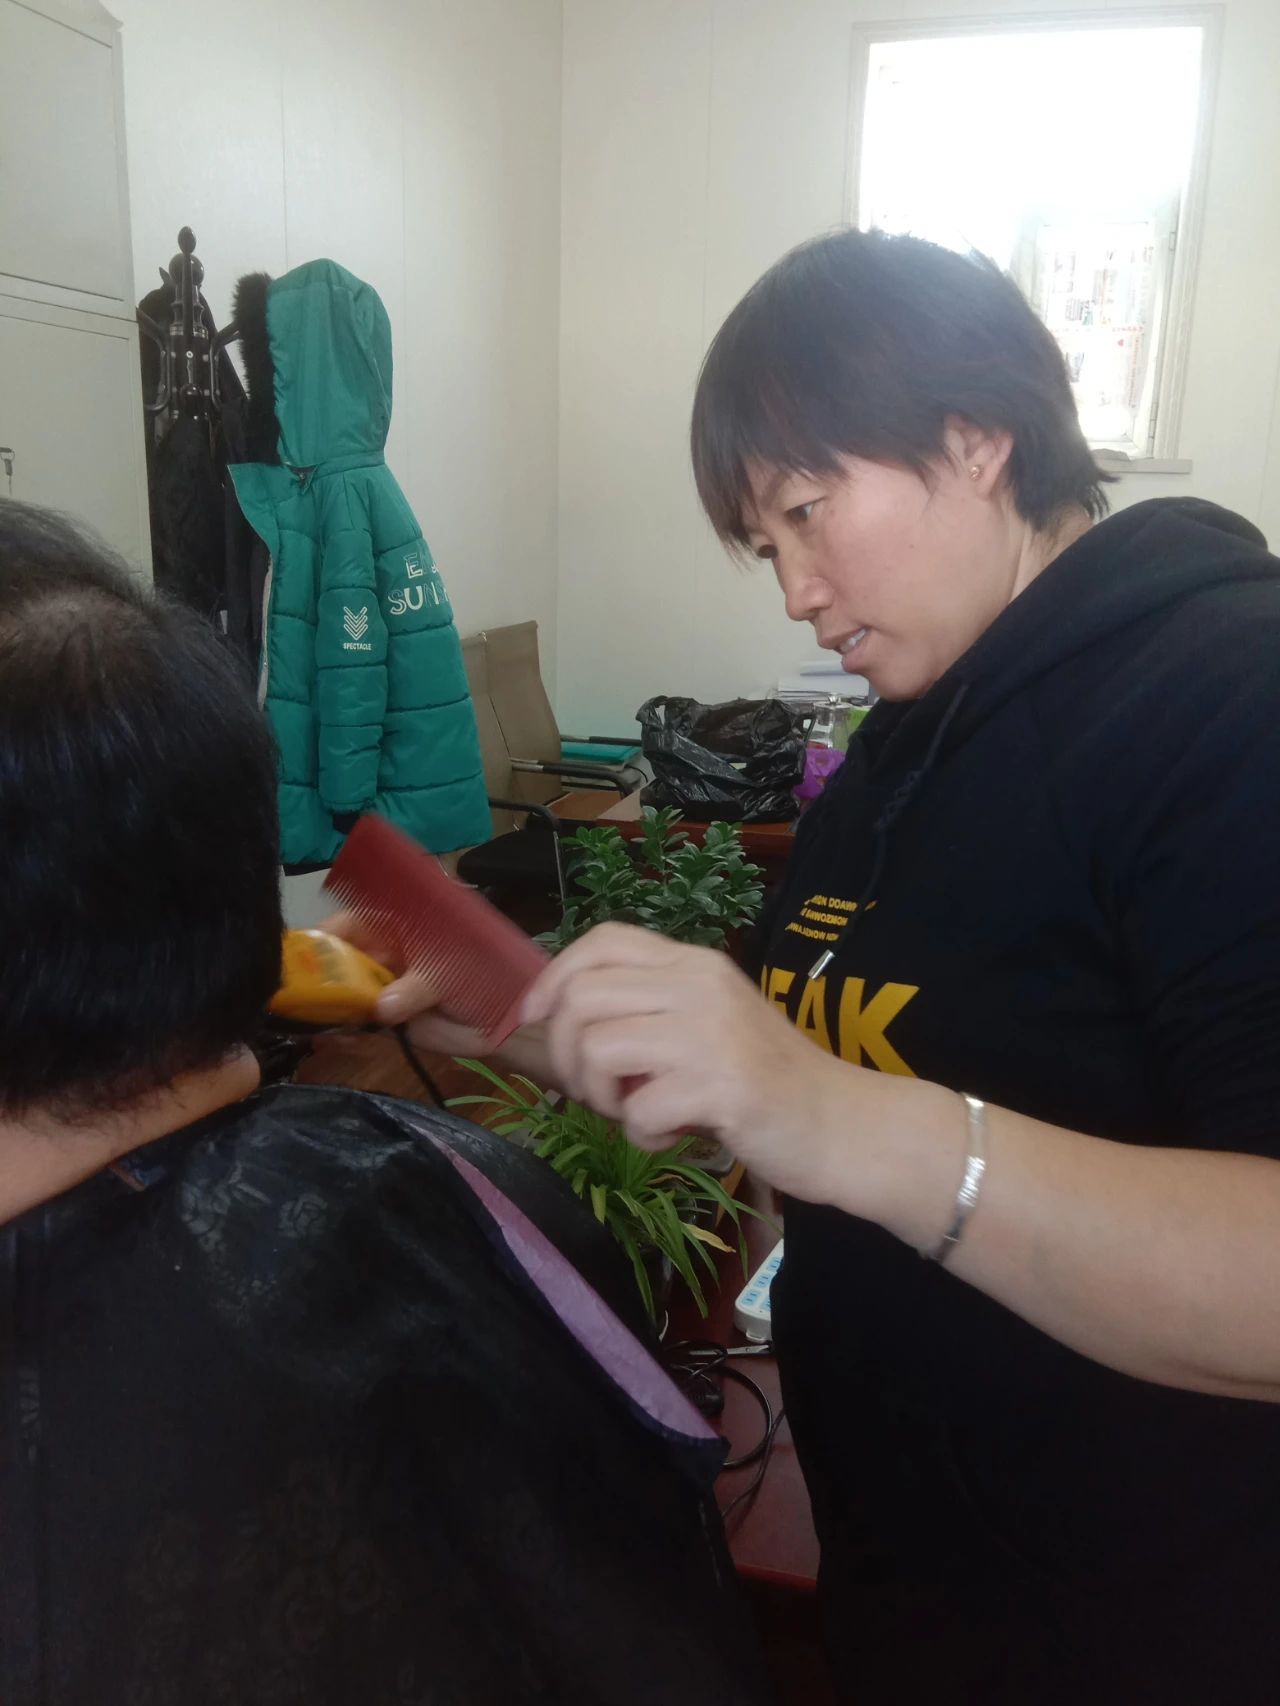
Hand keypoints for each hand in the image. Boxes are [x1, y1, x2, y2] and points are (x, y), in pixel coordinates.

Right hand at [319, 910, 493, 1057]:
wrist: (505, 1018)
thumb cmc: (484, 975)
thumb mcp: (451, 973)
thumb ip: (418, 987)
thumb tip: (384, 1007)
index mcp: (397, 927)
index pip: (351, 921)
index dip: (327, 934)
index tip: (306, 952)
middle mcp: (382, 954)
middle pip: (337, 959)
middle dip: (317, 973)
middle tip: (299, 990)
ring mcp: (380, 987)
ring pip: (341, 992)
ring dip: (325, 1004)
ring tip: (308, 1014)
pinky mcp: (384, 1019)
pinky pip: (356, 1021)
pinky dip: (343, 1028)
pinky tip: (333, 1033)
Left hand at [521, 923, 858, 1203]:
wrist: (842, 1123)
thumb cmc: (766, 1081)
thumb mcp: (708, 1022)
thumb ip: (650, 1009)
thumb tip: (558, 1017)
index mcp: (695, 963)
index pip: (603, 939)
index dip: (553, 977)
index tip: (533, 1019)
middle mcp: (700, 985)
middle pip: (582, 998)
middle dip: (565, 1054)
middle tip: (598, 1092)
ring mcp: (711, 1032)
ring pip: (597, 1048)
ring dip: (601, 1097)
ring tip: (639, 1113)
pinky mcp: (722, 1085)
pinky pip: (638, 1110)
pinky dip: (644, 1137)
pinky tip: (679, 1136)